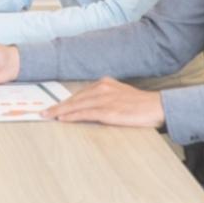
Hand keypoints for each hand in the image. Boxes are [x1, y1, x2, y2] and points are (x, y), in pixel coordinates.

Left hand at [42, 77, 165, 127]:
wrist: (158, 106)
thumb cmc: (141, 104)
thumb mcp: (120, 96)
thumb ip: (105, 98)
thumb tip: (90, 108)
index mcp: (105, 83)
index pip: (80, 93)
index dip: (66, 101)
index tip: (54, 106)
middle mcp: (102, 88)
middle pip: (75, 98)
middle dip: (58, 106)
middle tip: (44, 112)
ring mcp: (105, 99)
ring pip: (76, 105)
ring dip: (60, 111)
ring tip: (48, 116)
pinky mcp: (109, 111)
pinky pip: (86, 113)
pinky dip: (72, 116)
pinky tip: (63, 119)